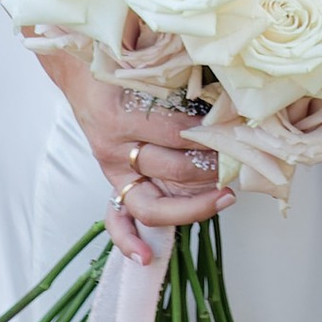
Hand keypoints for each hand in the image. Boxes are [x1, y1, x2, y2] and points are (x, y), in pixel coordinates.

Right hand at [42, 54, 233, 261]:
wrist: (80, 71)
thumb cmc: (118, 65)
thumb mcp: (149, 66)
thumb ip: (183, 82)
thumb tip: (229, 99)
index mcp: (122, 115)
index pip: (178, 134)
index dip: (213, 135)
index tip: (240, 129)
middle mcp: (115, 149)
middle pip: (173, 170)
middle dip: (212, 168)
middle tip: (241, 160)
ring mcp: (113, 172)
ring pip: (153, 205)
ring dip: (194, 205)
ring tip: (226, 195)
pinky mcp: (114, 184)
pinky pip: (117, 221)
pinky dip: (128, 241)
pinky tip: (145, 256)